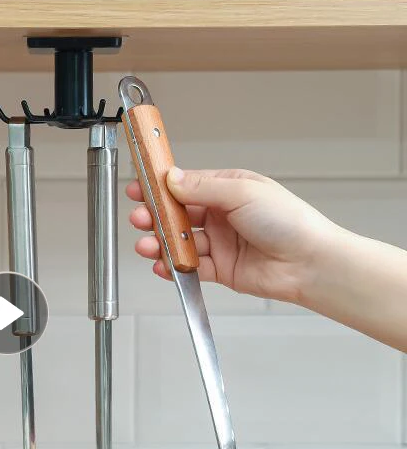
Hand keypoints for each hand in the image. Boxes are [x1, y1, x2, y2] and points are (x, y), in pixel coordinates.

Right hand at [127, 167, 340, 304]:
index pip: (186, 185)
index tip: (139, 188)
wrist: (309, 263)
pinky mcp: (220, 269)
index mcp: (228, 190)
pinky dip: (173, 266)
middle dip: (155, 217)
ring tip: (147, 245)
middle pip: (178, 215)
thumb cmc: (289, 222)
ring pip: (181, 241)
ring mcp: (220, 243)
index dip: (160, 188)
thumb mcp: (242, 192)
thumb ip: (203, 187)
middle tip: (139, 218)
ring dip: (161, 243)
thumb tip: (173, 179)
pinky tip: (162, 264)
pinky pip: (190, 267)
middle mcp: (222, 216)